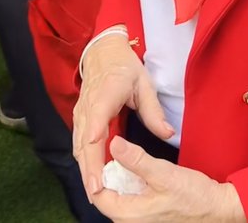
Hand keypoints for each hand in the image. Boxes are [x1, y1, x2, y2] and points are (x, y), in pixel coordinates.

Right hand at [73, 35, 173, 197]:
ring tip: (93, 193)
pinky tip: (90, 179)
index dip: (96, 130)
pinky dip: (84, 162)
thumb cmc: (124, 67)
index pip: (99, 113)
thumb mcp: (144, 83)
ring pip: (80, 145)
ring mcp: (81, 112)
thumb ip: (153, 110)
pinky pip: (79, 144)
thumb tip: (167, 133)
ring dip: (85, 169)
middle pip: (86, 139)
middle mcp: (89, 105)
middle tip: (96, 191)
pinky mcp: (80, 119)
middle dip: (89, 166)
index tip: (96, 147)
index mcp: (106, 91)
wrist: (102, 53)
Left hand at [93, 138, 245, 222]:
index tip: (100, 148)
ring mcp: (140, 217)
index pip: (98, 194)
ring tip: (121, 151)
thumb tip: (113, 143)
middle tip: (110, 145)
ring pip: (119, 192)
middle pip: (106, 193)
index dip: (96, 170)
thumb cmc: (194, 197)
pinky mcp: (148, 211)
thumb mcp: (164, 174)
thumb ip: (137, 160)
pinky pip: (130, 194)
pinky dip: (130, 178)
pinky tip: (136, 164)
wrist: (218, 209)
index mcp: (128, 215)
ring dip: (119, 173)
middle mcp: (130, 220)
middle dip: (107, 170)